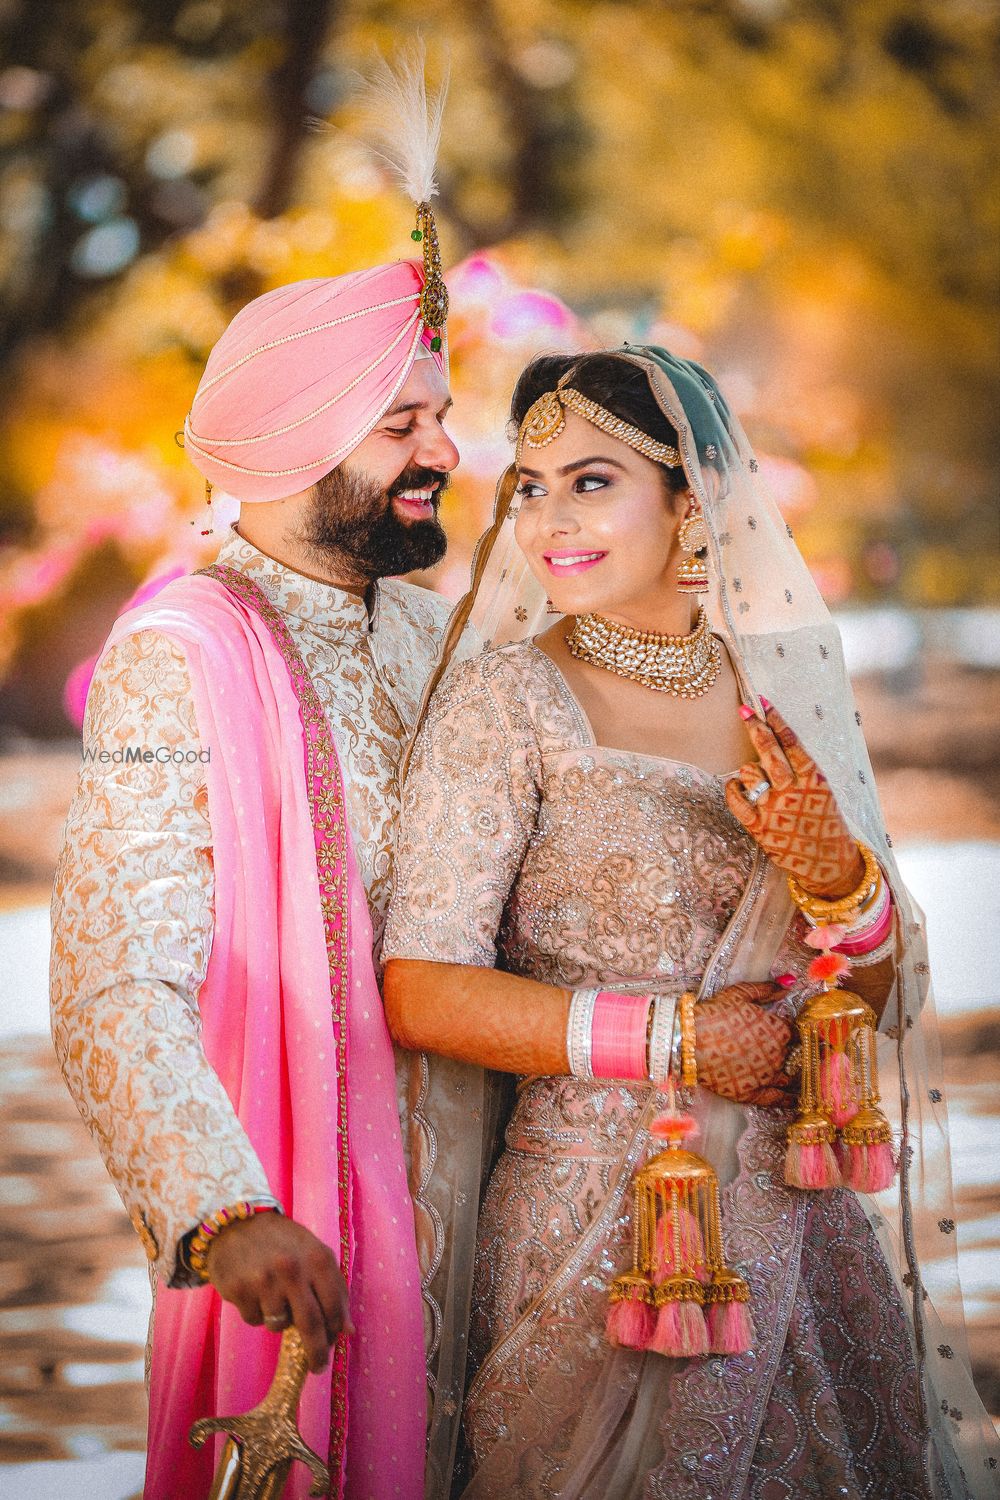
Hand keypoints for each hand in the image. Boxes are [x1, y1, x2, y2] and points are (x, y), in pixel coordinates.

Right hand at [205, 1213, 352, 1372]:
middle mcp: (292, 1269)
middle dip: (316, 1352)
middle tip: (317, 1367)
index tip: (333, 1343)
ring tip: (273, 1295)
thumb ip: (333, 1288)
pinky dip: (257, 1313)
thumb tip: (348, 1331)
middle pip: (310, 1324)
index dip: (336, 1329)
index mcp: (317, 1258)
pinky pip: (254, 1320)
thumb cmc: (282, 1242)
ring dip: (279, 1319)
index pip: (334, 1306)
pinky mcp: (239, 1290)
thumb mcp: (313, 1254)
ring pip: (279, 1325)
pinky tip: (254, 1291)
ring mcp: (264, 1280)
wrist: (236, 1222)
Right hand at [694, 980, 794, 1106]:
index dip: (789, 1031)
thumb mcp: (739, 994)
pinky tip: (795, 1100)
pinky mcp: (752, 1093)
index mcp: (778, 1030)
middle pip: (792, 1054)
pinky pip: (776, 1099)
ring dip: (791, 1073)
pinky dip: (787, 1100)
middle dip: (788, 1051)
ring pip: (788, 1076)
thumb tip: (789, 984)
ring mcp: (766, 1076)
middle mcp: (778, 1054)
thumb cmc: (714, 1013)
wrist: (689, 1040)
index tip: (784, 1031)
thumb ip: (766, 990)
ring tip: (791, 1073)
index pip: (794, 1032)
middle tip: (777, 1049)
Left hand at [725, 699, 864, 898]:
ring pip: (750, 772)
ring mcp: (775, 809)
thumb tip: (775, 739)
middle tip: (744, 709)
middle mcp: (794, 791)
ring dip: (749, 770)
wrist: (828, 864)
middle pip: (769, 751)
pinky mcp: (759, 828)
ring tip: (759, 780)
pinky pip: (736, 800)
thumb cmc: (825, 822)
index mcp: (813, 778)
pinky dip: (733, 789)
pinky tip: (735, 787)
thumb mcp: (822, 790)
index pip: (791, 741)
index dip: (776, 720)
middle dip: (756, 726)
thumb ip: (801, 768)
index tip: (764, 703)